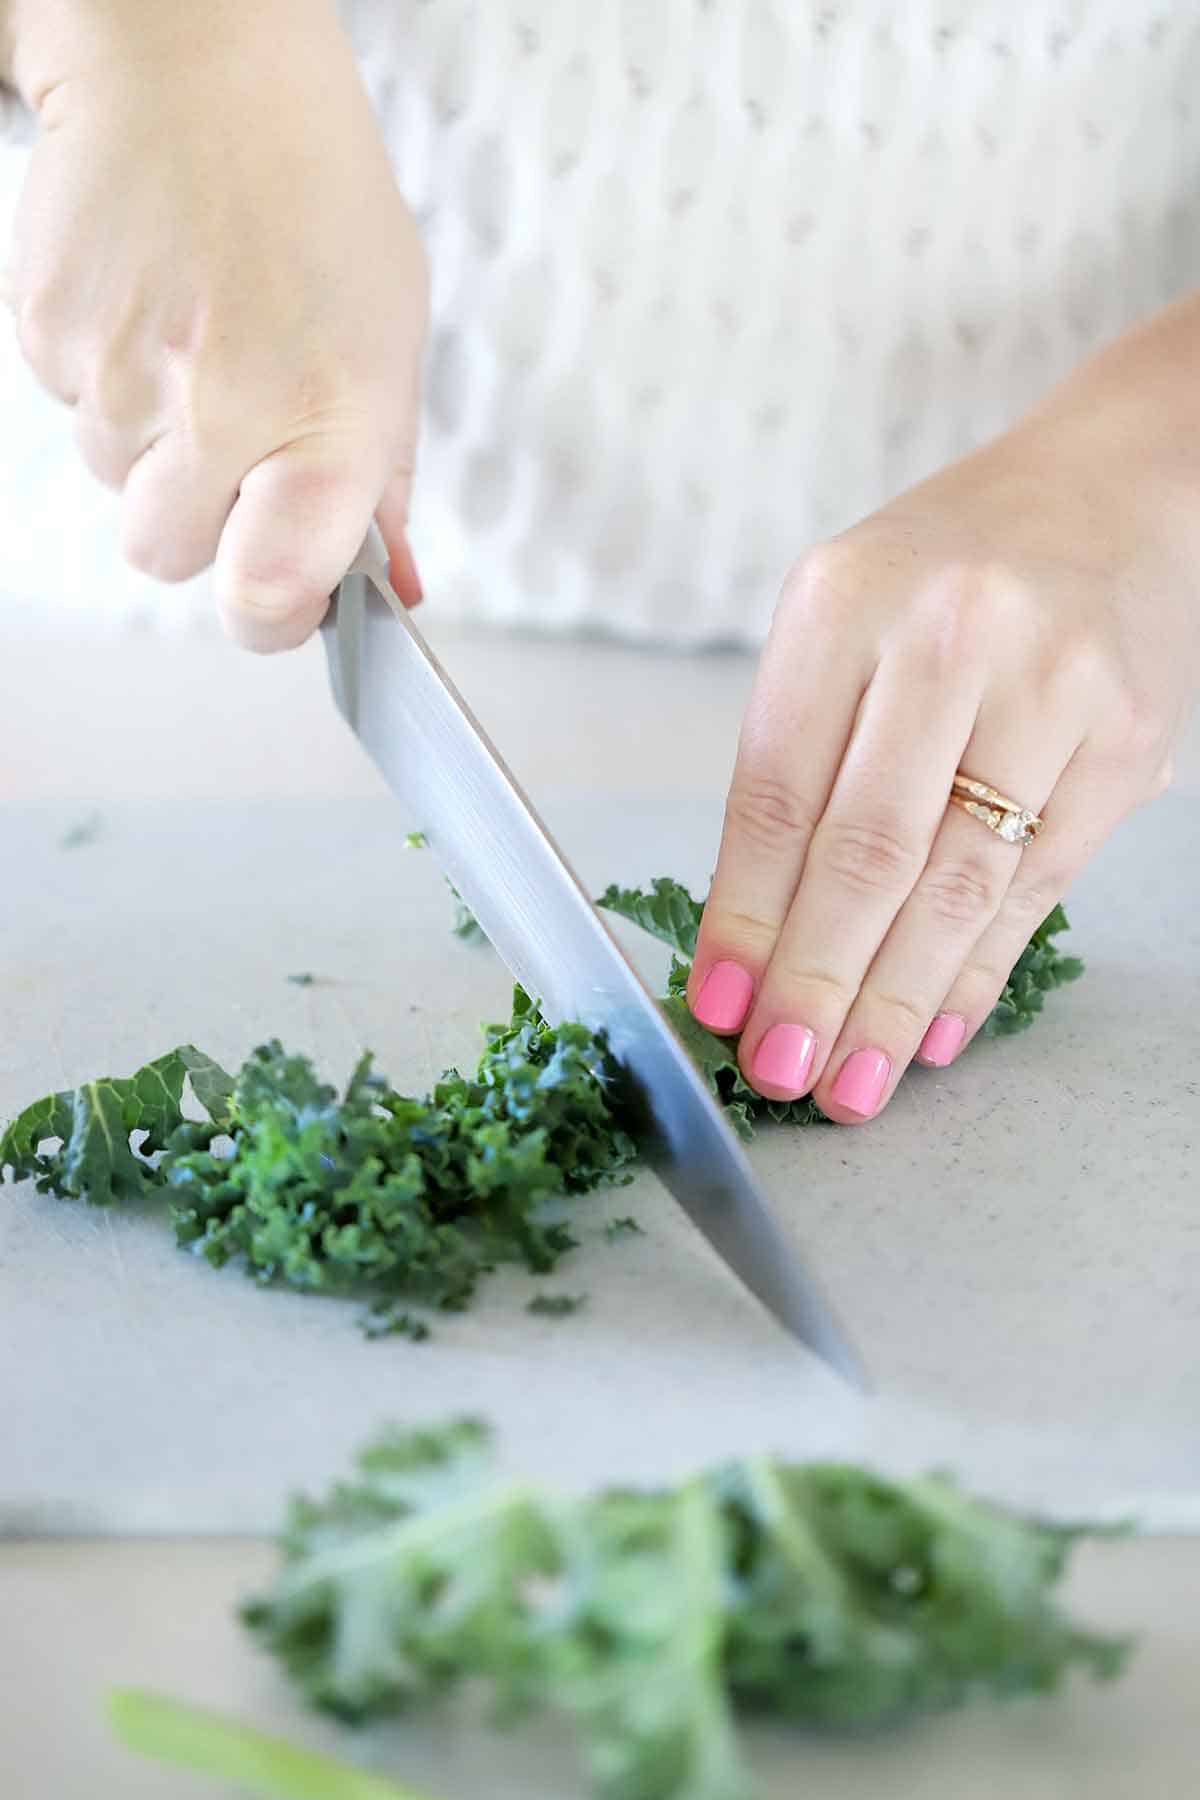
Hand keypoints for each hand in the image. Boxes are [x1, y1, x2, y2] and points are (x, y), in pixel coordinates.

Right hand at [3, 0, 427, 647]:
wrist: (197, 65)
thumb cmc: (312, 198)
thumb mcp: (388, 342)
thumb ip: (380, 478)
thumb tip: (384, 587)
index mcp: (326, 417)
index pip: (267, 594)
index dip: (270, 619)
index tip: (284, 603)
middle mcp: (217, 406)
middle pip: (170, 556)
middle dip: (204, 523)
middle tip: (241, 442)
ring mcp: (120, 372)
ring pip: (119, 486)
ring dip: (155, 446)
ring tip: (201, 343)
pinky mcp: (48, 331)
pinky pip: (72, 413)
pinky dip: (110, 383)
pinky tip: (154, 310)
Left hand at [690, 297, 1199, 1121]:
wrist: (1112, 491)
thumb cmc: (948, 571)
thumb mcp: (844, 620)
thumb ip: (798, 759)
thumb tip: (752, 939)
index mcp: (846, 600)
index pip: (776, 794)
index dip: (744, 916)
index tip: (718, 1004)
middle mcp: (951, 636)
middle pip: (867, 850)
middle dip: (816, 981)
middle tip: (781, 1072)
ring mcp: (1054, 686)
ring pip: (958, 884)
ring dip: (894, 1000)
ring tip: (852, 1083)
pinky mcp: (1129, 740)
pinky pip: (1038, 884)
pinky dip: (979, 967)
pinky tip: (933, 1027)